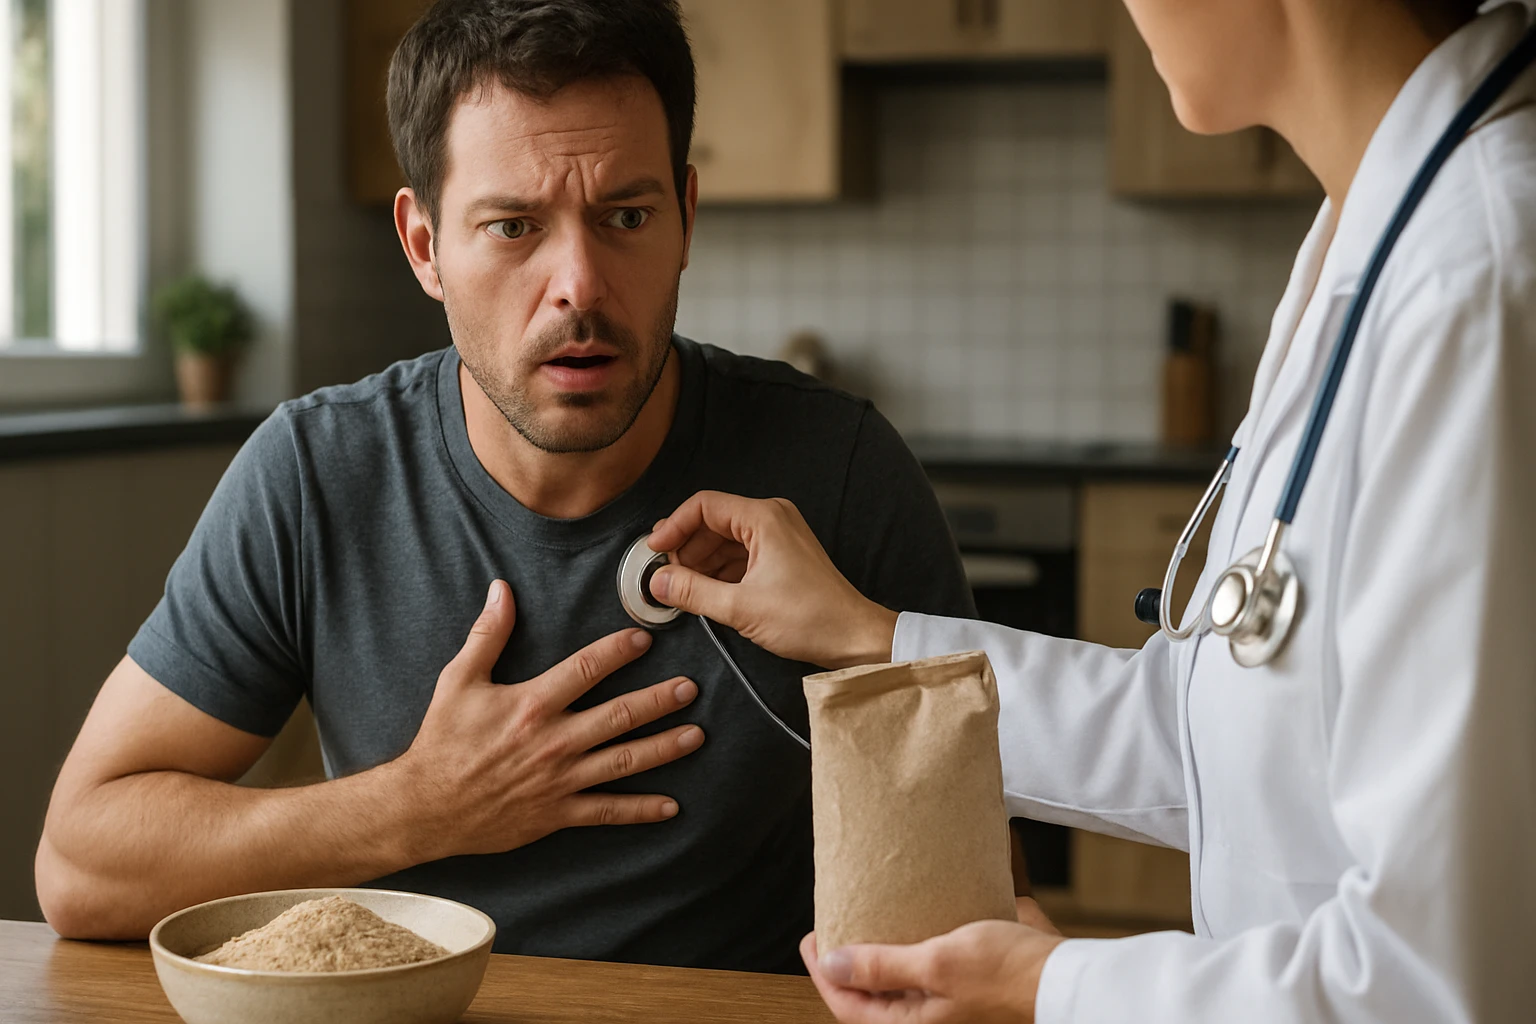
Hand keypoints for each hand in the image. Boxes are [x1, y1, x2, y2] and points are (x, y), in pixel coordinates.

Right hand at [393, 580, 704, 860]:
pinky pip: (607, 810)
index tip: (644, 638)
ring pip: (623, 762)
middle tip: (691, 688)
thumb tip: (502, 589)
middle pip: (618, 716)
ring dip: (663, 748)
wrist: (425, 806)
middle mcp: (553, 741)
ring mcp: (560, 780)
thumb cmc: (442, 741)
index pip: (585, 670)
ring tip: (697, 735)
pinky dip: (640, 810)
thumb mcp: (458, 680)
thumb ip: (487, 634)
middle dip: (659, 700)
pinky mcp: (558, 813)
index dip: (617, 652)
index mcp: (532, 704)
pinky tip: (671, 806)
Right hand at [646, 491, 897, 668]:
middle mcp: (771, 518)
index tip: (654, 551)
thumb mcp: (741, 608)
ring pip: (724, 539)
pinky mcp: (781, 555)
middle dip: (686, 548)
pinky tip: (706, 593)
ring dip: (701, 562)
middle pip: (712, 521)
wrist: (853, 636)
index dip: (673, 526)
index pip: (704, 506)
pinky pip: (740, 554)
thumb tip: (657, 582)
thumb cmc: (809, 618)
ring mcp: (778, 536)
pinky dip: (720, 570)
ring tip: (683, 589)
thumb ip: (693, 592)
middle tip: (667, 577)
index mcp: (764, 518)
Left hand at [802, 898, 1065, 1023]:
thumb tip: (831, 965)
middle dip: (847, 965)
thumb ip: (883, 966)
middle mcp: (928, 1018)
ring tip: (865, 918)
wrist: (1065, 976)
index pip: (848, 1006)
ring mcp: (947, 1002)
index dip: (823, 973)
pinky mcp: (966, 983)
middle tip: (833, 925)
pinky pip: (926, 968)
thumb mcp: (936, 964)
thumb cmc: (1008, 975)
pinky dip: (912, 944)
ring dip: (879, 954)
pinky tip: (911, 917)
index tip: (811, 938)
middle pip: (871, 997)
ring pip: (897, 983)